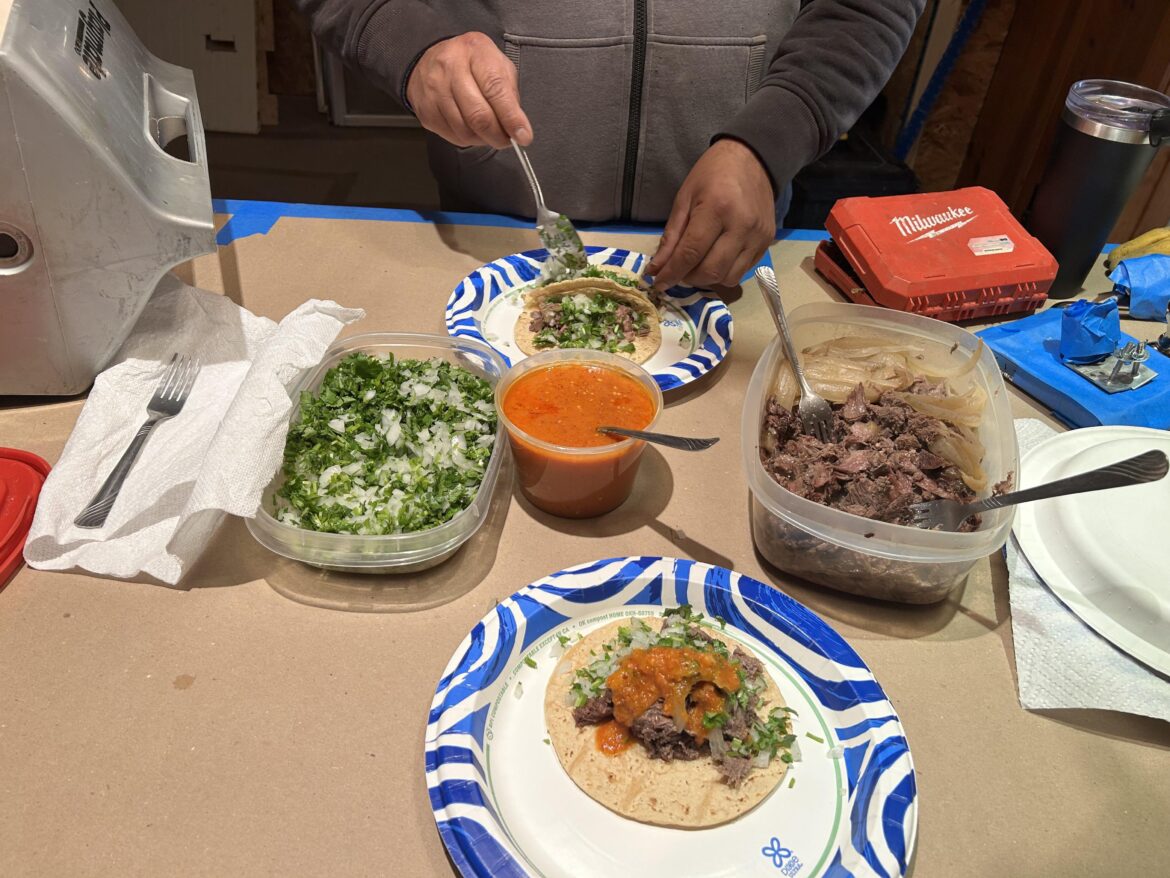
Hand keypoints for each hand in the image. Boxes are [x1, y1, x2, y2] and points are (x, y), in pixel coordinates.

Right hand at [406, 32, 531, 148]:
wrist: (432, 60)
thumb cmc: (472, 63)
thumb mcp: (498, 65)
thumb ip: (509, 94)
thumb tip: (518, 127)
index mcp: (475, 51)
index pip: (495, 89)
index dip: (511, 118)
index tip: (523, 136)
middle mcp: (450, 67)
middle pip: (479, 115)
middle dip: (498, 135)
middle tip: (508, 140)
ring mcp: (434, 89)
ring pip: (465, 131)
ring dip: (483, 139)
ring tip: (490, 131)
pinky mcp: (426, 109)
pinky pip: (452, 136)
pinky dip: (468, 139)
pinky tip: (472, 128)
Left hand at [646, 139, 775, 289]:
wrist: (752, 158)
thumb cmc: (712, 174)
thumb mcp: (684, 198)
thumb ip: (671, 236)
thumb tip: (656, 269)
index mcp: (717, 209)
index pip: (691, 253)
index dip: (672, 273)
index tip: (658, 283)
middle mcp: (742, 226)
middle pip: (711, 271)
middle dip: (689, 278)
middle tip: (678, 270)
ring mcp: (758, 236)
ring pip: (729, 277)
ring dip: (708, 278)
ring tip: (698, 263)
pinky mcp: (767, 242)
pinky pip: (743, 271)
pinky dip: (725, 271)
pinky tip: (716, 257)